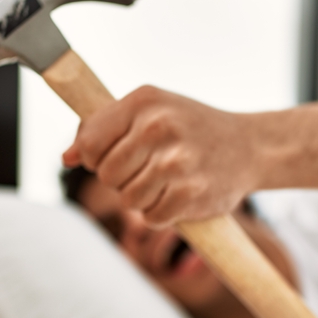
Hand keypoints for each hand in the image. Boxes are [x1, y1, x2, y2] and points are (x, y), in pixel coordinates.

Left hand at [62, 85, 257, 226]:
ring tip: (167, 181)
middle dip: (123, 179)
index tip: (118, 156)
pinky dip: (161, 213)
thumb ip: (103, 129)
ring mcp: (177, 161)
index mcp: (144, 101)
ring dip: (144, 198)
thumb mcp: (148, 113)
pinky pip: (152, 217)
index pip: (91, 143)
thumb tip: (67, 157)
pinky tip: (179, 195)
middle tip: (148, 169)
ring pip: (128, 200)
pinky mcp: (191, 193)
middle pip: (108, 175)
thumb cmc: (190, 129)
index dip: (98, 158)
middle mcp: (159, 126)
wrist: (249, 146)